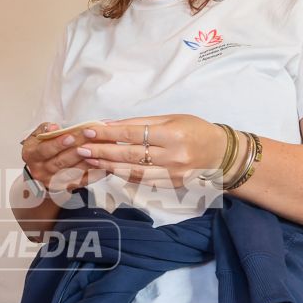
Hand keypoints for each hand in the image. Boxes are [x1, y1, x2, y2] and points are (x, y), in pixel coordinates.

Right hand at [21, 123, 107, 196]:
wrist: (41, 168)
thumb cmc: (41, 147)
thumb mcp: (37, 136)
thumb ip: (45, 129)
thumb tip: (54, 127)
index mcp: (32, 156)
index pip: (44, 150)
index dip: (57, 144)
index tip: (70, 136)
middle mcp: (41, 171)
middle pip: (60, 162)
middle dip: (77, 150)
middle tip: (90, 140)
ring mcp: (53, 181)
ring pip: (73, 172)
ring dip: (88, 161)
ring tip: (100, 150)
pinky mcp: (66, 187)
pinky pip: (83, 181)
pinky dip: (94, 173)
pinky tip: (104, 164)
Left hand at [74, 115, 226, 188]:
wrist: (220, 153)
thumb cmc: (195, 130)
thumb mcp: (171, 118)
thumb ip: (140, 123)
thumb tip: (110, 124)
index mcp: (172, 134)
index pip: (133, 134)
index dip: (109, 133)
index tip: (90, 131)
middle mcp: (172, 156)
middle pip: (129, 155)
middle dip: (102, 151)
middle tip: (82, 148)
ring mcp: (172, 173)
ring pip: (133, 171)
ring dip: (108, 165)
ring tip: (90, 159)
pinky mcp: (171, 185)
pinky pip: (142, 181)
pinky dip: (123, 175)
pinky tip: (109, 169)